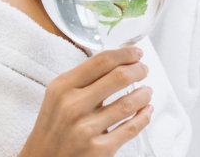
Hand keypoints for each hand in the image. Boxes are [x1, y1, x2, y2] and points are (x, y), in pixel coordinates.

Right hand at [18, 46, 153, 156]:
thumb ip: (81, 81)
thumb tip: (116, 64)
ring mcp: (86, 129)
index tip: (136, 53)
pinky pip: (131, 128)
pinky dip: (144, 117)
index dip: (125, 53)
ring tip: (147, 91)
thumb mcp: (56, 98)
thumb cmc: (52, 128)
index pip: (101, 61)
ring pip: (129, 103)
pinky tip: (146, 111)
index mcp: (62, 87)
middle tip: (144, 70)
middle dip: (139, 70)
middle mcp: (73, 106)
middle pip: (119, 77)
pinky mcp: (99, 149)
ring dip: (144, 94)